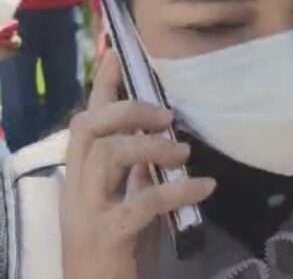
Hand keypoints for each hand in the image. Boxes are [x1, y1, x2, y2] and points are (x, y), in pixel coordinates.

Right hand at [61, 51, 215, 278]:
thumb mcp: (127, 202)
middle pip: (89, 129)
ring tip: (184, 153)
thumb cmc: (118, 251)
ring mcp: (87, 213)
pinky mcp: (107, 237)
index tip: (118, 51)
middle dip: (127, 112)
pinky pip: (141, 204)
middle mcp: (77, 189)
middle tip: (166, 116)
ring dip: (149, 147)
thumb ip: (136, 172)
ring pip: (106, 157)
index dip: (101, 86)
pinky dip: (177, 190)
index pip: (86, 122)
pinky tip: (204, 187)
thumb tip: (161, 138)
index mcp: (81, 178)